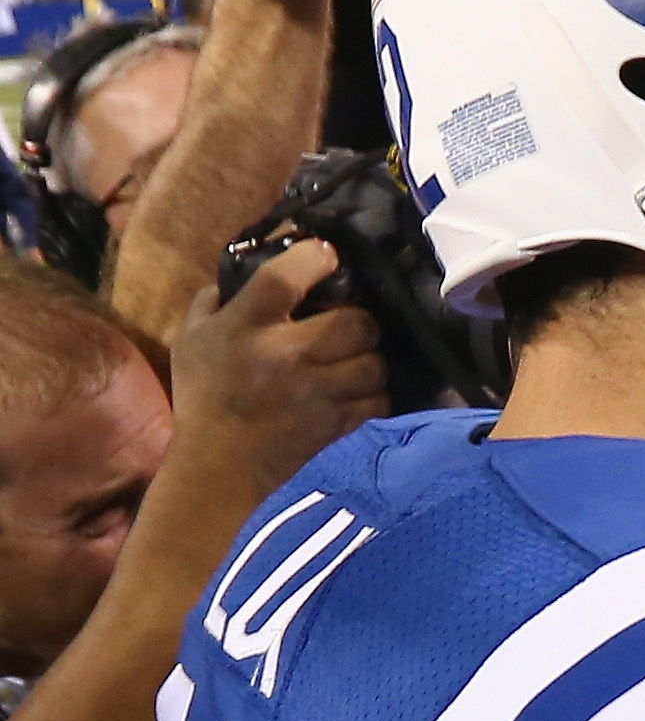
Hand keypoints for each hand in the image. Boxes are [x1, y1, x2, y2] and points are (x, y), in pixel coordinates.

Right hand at [168, 239, 386, 504]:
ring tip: (355, 361)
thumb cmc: (206, 396)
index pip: (284, 278)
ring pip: (374, 362)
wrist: (218, 466)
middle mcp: (282, 355)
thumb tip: (243, 267)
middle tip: (350, 326)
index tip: (326, 255)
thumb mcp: (192, 340)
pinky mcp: (334, 425)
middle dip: (360, 321)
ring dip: (369, 360)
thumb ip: (213, 299)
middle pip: (355, 321)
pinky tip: (356, 392)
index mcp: (243, 327)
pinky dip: (373, 395)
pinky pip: (378, 399)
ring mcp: (313, 393)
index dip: (314, 257)